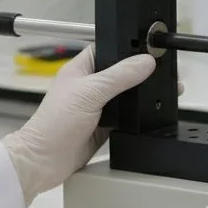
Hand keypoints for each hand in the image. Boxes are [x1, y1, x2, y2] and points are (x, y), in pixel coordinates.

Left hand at [2, 46, 155, 205]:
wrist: (45, 161)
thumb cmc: (55, 123)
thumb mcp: (90, 92)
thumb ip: (120, 76)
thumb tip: (146, 62)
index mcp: (81, 69)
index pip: (108, 49)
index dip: (128, 46)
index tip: (150, 47)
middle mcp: (90, 86)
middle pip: (122, 73)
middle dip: (141, 73)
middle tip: (163, 71)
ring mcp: (97, 107)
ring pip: (126, 96)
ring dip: (140, 96)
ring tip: (161, 91)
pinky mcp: (105, 127)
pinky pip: (127, 117)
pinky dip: (137, 117)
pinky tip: (149, 114)